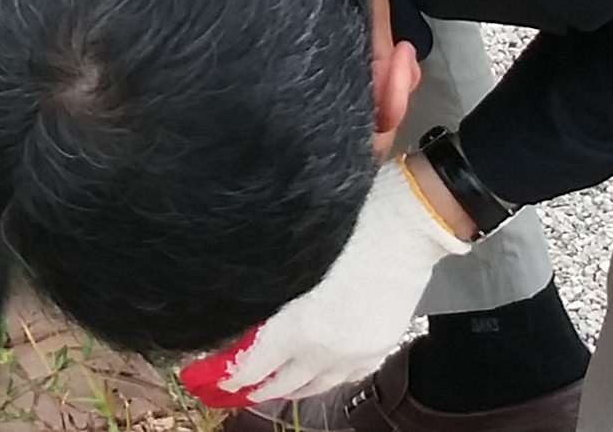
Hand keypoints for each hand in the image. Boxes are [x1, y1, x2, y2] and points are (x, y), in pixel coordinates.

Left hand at [177, 159, 476, 408]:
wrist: (407, 224)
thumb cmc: (349, 224)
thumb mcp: (292, 258)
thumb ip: (267, 296)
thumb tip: (245, 318)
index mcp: (301, 327)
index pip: (253, 366)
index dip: (227, 375)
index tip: (206, 377)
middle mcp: (328, 350)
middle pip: (282, 383)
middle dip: (252, 387)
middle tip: (228, 388)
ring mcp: (357, 352)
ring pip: (314, 386)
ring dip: (287, 388)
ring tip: (265, 387)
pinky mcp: (379, 346)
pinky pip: (345, 378)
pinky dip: (322, 381)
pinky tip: (312, 377)